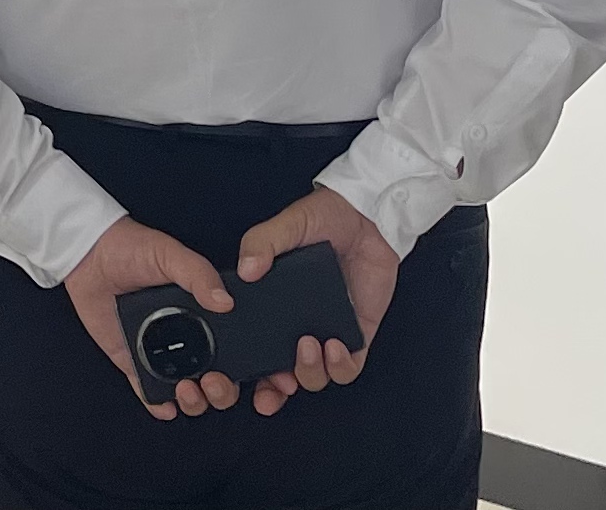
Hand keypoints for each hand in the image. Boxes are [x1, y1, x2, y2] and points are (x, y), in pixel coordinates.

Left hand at [61, 215, 241, 419]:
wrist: (90, 254)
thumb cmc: (133, 248)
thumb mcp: (171, 255)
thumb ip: (198, 274)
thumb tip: (225, 301)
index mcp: (205, 314)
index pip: (238, 348)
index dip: (254, 369)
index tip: (264, 381)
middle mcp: (188, 337)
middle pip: (217, 379)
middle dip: (223, 391)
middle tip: (214, 382)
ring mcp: (161, 351)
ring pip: (188, 391)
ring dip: (195, 401)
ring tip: (188, 390)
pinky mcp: (133, 360)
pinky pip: (148, 390)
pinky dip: (158, 404)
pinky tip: (166, 406)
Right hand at [231, 186, 396, 414]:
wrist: (367, 215)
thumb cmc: (325, 217)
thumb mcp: (286, 225)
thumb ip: (261, 243)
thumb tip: (246, 270)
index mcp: (274, 305)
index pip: (254, 348)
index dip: (246, 371)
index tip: (238, 377)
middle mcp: (297, 325)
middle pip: (282, 375)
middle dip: (276, 390)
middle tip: (276, 383)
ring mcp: (327, 332)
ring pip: (315, 377)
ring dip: (310, 372)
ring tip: (309, 347)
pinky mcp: (357, 333)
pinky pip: (349, 367)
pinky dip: (340, 366)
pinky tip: (335, 347)